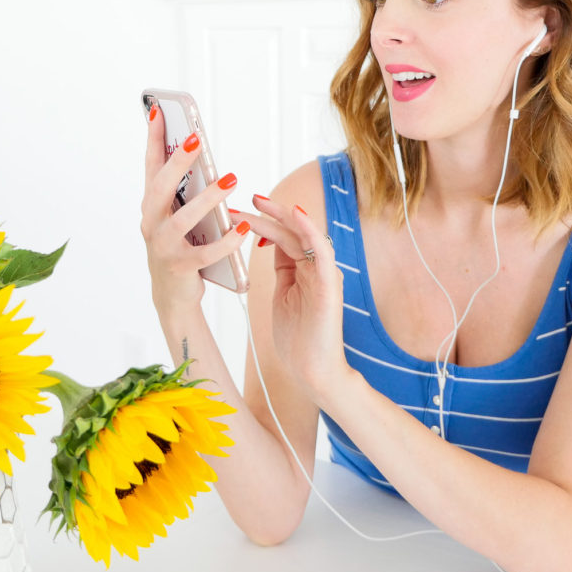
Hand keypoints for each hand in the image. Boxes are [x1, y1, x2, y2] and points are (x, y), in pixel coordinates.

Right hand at [140, 105, 250, 313]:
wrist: (173, 296)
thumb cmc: (179, 248)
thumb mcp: (177, 216)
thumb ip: (182, 191)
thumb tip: (197, 152)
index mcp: (151, 207)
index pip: (152, 167)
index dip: (154, 139)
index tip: (159, 110)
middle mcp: (151, 224)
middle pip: (160, 189)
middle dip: (177, 162)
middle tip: (196, 140)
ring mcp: (163, 247)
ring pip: (182, 220)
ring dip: (206, 199)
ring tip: (230, 180)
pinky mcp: (181, 268)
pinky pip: (206, 254)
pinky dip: (225, 241)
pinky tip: (242, 227)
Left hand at [245, 196, 348, 399]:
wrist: (312, 370)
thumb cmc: (297, 338)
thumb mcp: (283, 295)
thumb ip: (282, 270)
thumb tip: (269, 245)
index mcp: (306, 269)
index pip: (285, 236)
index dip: (264, 221)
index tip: (240, 210)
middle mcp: (318, 267)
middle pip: (292, 231)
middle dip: (267, 214)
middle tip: (243, 200)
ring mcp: (326, 273)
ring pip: (304, 234)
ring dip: (280, 216)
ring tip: (257, 203)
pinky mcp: (330, 284)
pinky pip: (322, 250)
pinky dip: (310, 230)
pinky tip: (295, 215)